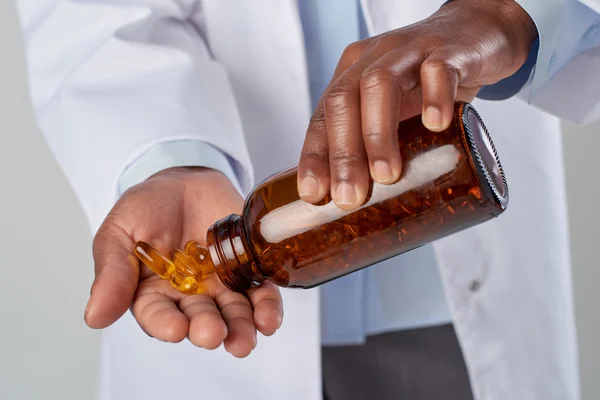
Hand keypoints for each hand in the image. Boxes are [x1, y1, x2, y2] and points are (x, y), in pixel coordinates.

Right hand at [84, 168, 282, 357]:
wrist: (185, 181)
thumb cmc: (147, 207)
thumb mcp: (120, 231)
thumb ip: (112, 271)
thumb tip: (94, 317)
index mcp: (152, 292)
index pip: (157, 315)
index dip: (166, 324)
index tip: (175, 329)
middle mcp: (189, 296)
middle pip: (199, 319)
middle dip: (207, 328)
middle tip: (212, 333)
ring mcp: (221, 285)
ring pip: (232, 313)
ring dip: (240, 327)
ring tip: (245, 339)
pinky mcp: (248, 270)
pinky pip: (260, 293)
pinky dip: (266, 307)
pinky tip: (268, 318)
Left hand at [297, 0, 536, 209]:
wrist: (476, 35)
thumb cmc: (428, 84)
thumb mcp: (397, 112)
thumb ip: (379, 144)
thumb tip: (364, 205)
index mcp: (352, 75)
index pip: (322, 116)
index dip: (315, 155)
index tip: (313, 193)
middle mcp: (373, 59)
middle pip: (344, 100)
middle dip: (343, 153)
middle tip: (349, 197)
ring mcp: (409, 50)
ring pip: (381, 84)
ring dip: (378, 133)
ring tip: (386, 175)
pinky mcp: (450, 49)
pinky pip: (439, 69)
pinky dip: (435, 96)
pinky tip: (436, 125)